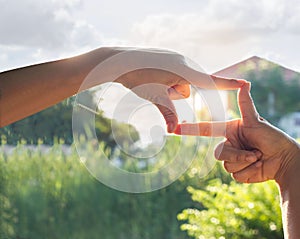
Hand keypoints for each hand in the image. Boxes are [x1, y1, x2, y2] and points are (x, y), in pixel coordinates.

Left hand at [115, 49, 244, 132]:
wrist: (120, 60)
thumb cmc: (138, 77)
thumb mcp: (155, 97)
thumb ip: (168, 114)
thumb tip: (174, 131)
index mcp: (184, 70)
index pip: (210, 81)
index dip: (227, 84)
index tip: (245, 84)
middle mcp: (184, 62)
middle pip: (187, 89)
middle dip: (174, 94)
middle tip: (156, 87)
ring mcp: (176, 59)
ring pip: (179, 83)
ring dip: (168, 89)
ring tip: (152, 82)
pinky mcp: (169, 59)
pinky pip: (173, 76)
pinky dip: (164, 82)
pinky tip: (151, 77)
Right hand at [175, 82, 299, 184]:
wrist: (285, 160)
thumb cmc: (273, 137)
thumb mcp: (256, 121)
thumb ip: (246, 104)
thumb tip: (245, 83)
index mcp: (229, 131)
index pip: (206, 130)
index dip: (190, 130)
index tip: (175, 129)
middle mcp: (229, 144)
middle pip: (218, 153)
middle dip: (237, 154)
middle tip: (255, 152)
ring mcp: (233, 159)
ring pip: (226, 165)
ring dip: (245, 162)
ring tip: (259, 157)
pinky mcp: (238, 172)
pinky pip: (235, 174)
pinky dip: (248, 171)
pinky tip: (258, 166)